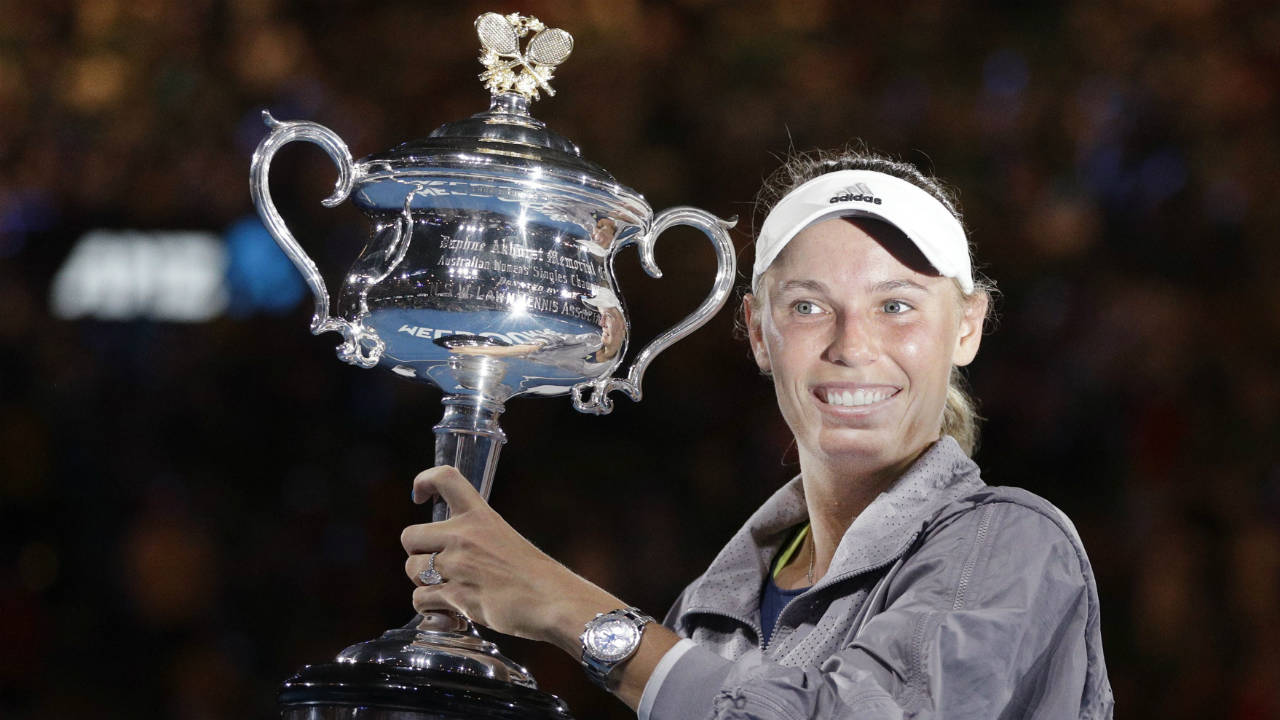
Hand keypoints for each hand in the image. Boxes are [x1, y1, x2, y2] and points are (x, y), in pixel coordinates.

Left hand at [401, 466, 620, 649]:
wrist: (552, 600)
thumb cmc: (534, 575)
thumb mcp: (504, 539)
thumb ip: (475, 538)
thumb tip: (447, 550)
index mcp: (480, 515)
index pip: (445, 478)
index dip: (424, 481)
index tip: (420, 496)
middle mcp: (464, 535)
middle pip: (409, 535)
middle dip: (417, 553)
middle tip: (436, 566)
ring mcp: (458, 565)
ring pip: (411, 568)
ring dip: (422, 582)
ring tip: (446, 590)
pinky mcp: (456, 595)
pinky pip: (419, 599)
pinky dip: (428, 608)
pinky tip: (448, 610)